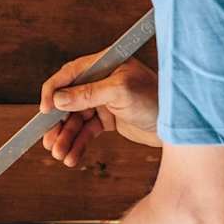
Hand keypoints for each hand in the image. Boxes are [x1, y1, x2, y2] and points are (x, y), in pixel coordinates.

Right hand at [39, 52, 160, 167]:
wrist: (179, 123)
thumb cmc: (156, 99)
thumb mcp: (120, 92)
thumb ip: (88, 94)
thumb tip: (58, 100)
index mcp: (102, 65)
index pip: (68, 75)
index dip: (52, 92)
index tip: (44, 112)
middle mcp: (100, 81)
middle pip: (67, 102)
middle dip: (57, 124)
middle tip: (49, 144)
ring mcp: (103, 101)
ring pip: (75, 121)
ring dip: (65, 138)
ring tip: (61, 156)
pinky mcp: (107, 120)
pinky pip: (86, 132)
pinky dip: (78, 145)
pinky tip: (72, 158)